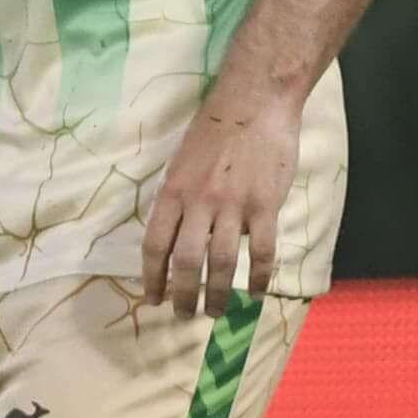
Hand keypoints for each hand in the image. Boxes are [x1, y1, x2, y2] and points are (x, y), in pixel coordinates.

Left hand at [140, 85, 298, 315]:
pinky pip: (262, 252)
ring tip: (215, 312)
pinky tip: (257, 291)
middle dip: (183, 296)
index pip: (155, 245)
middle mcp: (199, 202)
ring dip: (217, 294)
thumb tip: (180, 235)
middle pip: (186, 262)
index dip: (152, 277)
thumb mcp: (182, 162)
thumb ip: (179, 199)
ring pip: (222, 264)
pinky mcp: (265, 206)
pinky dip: (260, 277)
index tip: (153, 299)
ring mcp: (234, 206)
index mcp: (173, 191)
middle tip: (183, 315)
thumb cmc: (215, 129)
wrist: (255, 102)